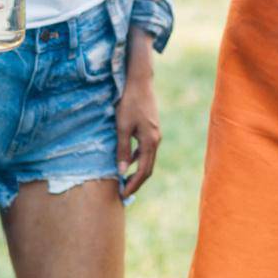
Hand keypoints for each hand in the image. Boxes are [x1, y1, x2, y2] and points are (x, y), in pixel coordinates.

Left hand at [115, 71, 160, 200]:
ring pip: (148, 160)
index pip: (143, 171)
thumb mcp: (122, 127)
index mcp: (150, 142)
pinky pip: (146, 151)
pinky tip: (128, 161)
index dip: (133, 184)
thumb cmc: (129, 103)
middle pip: (148, 169)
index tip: (123, 194)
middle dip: (136, 182)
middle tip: (124, 192)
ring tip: (125, 181)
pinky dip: (138, 160)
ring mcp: (155, 135)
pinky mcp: (151, 130)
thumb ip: (123, 149)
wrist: (140, 83)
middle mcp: (156, 141)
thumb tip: (121, 171)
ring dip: (137, 172)